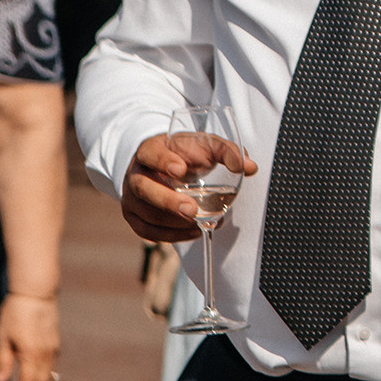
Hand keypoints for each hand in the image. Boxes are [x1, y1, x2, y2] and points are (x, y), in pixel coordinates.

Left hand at [0, 293, 59, 380]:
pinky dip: (45, 377)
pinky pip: (51, 366)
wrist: (36, 292)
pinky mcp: (55, 342)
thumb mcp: (3, 336)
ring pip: (49, 376)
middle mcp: (46, 354)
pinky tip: (37, 378)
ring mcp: (53, 348)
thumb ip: (3, 360)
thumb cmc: (15, 312)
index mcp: (31, 354)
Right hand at [120, 130, 258, 242]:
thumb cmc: (185, 153)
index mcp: (150, 150)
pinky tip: (193, 231)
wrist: (164, 164)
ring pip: (146, 214)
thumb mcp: (205, 145)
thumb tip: (249, 167)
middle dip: (167, 201)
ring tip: (200, 221)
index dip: (163, 162)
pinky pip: (148, 231)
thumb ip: (227, 152)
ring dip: (174, 222)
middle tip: (191, 209)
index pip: (150, 154)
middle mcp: (135, 174)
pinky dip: (171, 235)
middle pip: (143, 189)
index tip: (181, 170)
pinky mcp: (134, 217)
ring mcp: (131, 197)